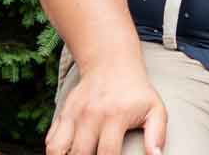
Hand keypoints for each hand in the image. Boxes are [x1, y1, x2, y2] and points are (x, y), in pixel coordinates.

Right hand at [44, 63, 166, 154]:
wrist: (110, 63)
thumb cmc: (136, 91)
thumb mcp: (155, 108)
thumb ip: (157, 134)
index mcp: (115, 116)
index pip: (107, 153)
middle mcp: (91, 115)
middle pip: (80, 153)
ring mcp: (74, 114)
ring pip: (58, 149)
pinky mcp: (64, 113)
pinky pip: (51, 140)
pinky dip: (55, 151)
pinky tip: (68, 154)